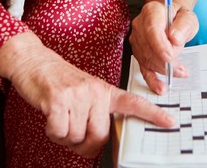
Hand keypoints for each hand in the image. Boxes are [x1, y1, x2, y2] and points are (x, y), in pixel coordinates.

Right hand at [0, 33, 174, 157]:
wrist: (34, 62)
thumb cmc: (60, 82)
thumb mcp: (86, 92)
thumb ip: (97, 112)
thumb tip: (101, 139)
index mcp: (106, 91)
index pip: (134, 104)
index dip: (153, 114)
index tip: (171, 121)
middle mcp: (96, 92)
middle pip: (99, 136)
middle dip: (83, 143)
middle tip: (72, 131)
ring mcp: (78, 95)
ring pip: (76, 137)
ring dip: (64, 136)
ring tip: (60, 117)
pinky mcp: (59, 100)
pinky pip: (60, 132)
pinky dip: (52, 132)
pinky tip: (50, 116)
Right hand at [129, 0, 197, 93]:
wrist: (172, 18)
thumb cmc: (179, 17)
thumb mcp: (188, 17)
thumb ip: (183, 25)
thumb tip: (174, 38)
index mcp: (151, 11)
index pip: (152, 29)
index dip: (159, 45)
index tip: (170, 57)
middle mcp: (140, 25)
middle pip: (148, 47)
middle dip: (165, 61)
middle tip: (182, 70)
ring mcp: (137, 40)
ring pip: (146, 59)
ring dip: (163, 69)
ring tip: (180, 73)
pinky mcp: (138, 53)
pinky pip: (143, 68)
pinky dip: (151, 79)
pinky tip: (160, 87)